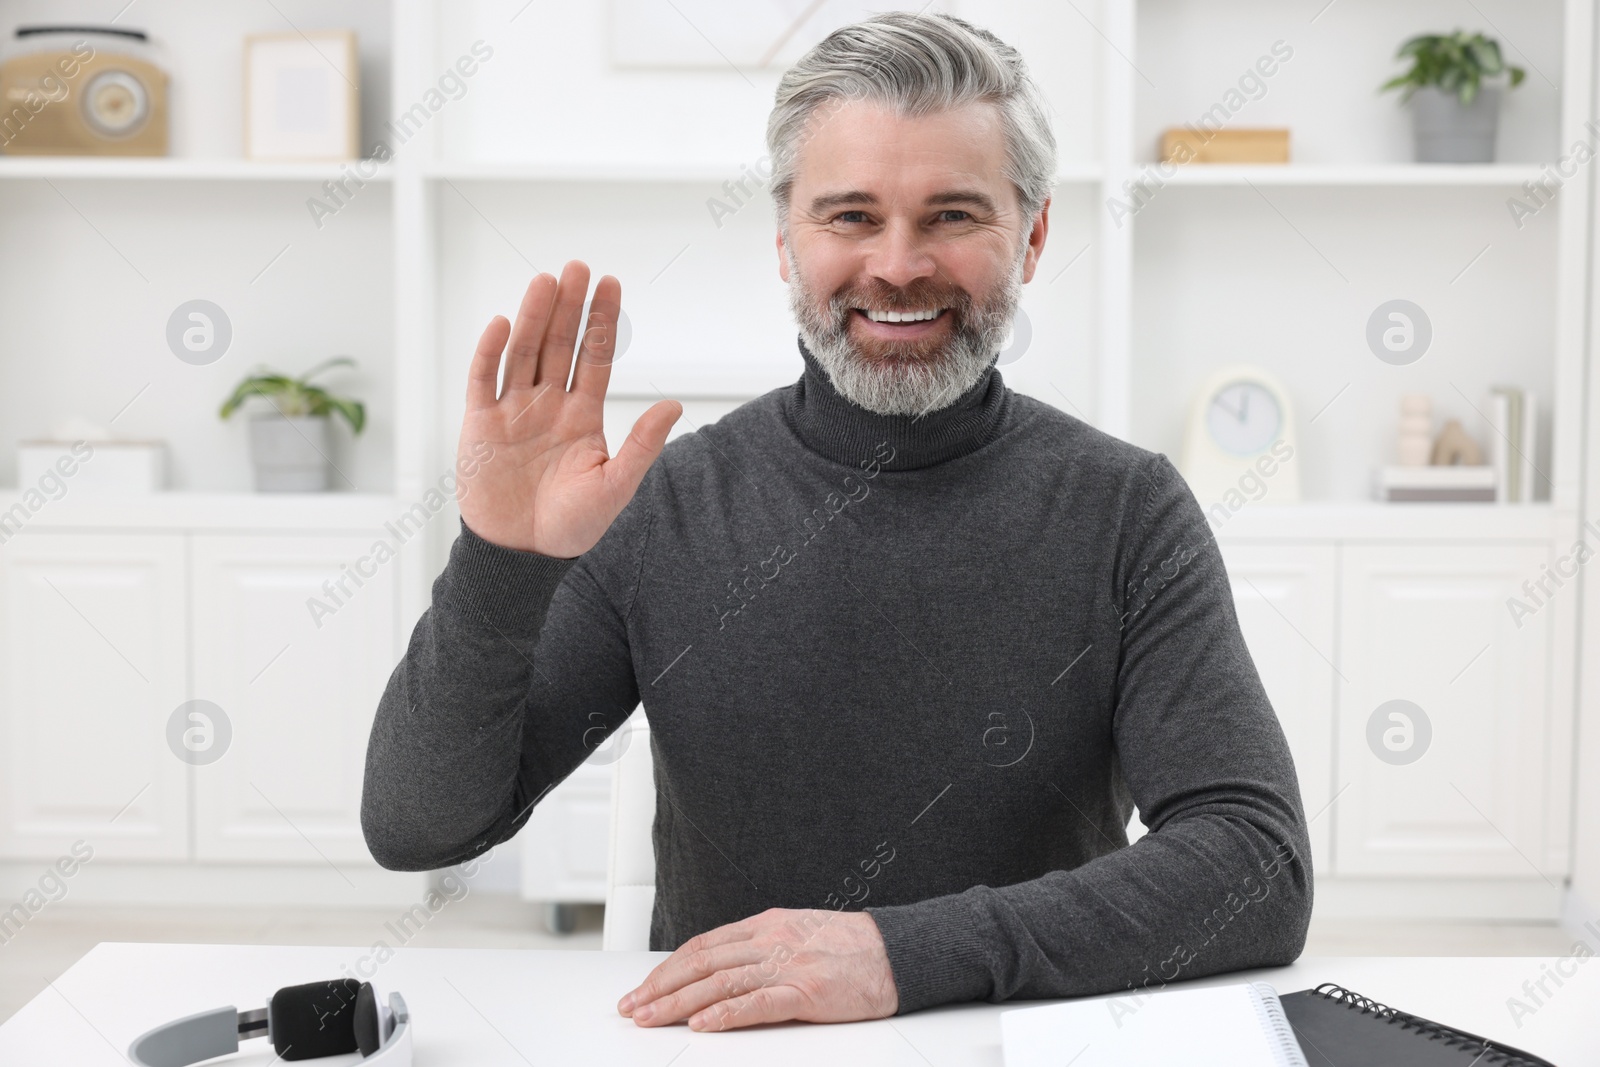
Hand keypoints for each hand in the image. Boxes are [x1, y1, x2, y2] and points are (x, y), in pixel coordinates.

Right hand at [455, 260, 681, 556]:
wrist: (522, 553)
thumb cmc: (571, 525)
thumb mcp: (614, 485)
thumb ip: (641, 444)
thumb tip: (674, 406)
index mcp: (582, 415)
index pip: (593, 357)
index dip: (601, 321)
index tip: (610, 284)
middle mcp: (548, 404)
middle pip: (559, 344)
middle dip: (569, 306)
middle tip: (577, 267)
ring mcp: (512, 411)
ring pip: (524, 352)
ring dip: (534, 317)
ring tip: (545, 281)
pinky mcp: (479, 424)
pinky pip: (483, 380)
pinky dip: (490, 352)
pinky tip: (503, 324)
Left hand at [616, 908, 898, 1030]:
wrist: (898, 951)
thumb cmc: (851, 947)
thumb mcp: (798, 934)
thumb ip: (761, 948)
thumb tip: (720, 970)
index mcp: (766, 925)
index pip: (703, 946)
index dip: (667, 968)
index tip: (643, 988)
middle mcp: (770, 940)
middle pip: (702, 963)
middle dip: (661, 987)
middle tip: (632, 1008)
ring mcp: (788, 965)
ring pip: (720, 982)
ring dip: (679, 1002)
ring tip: (651, 1018)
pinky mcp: (807, 991)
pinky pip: (757, 1002)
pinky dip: (725, 1014)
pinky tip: (702, 1024)